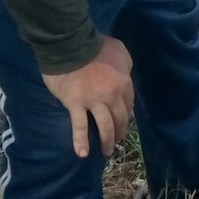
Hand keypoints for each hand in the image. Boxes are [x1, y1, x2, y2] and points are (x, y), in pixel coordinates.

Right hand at [43, 35, 133, 157]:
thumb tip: (124, 74)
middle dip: (120, 131)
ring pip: (104, 126)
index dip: (126, 113)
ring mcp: (93, 101)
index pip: (128, 103)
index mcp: (124, 82)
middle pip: (120, 117)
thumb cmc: (95, 44)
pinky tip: (82, 154)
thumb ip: (124, 64)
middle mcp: (112, 95)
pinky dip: (81, 141)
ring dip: (107, 140)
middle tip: (117, 140)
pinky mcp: (75, 105)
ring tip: (106, 151)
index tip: (123, 120)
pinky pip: (79, 126)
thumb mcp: (119, 49)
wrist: (70, 44)